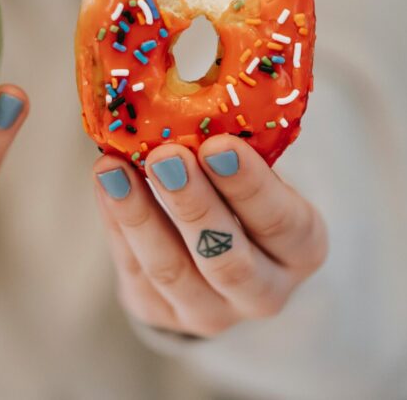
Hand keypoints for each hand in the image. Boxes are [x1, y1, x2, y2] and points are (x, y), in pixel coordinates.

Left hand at [93, 135, 327, 336]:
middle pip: (227, 258)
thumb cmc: (240, 195)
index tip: (218, 145)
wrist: (216, 257)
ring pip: (172, 270)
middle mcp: (264, 292)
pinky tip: (105, 182)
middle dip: (193, 204)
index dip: (250, 186)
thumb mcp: (256, 174)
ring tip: (113, 168)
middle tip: (165, 156)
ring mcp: (210, 313)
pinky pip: (134, 268)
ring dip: (139, 215)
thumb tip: (191, 91)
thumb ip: (234, 149)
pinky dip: (116, 222)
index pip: (282, 222)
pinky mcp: (159, 315)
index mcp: (301, 249)